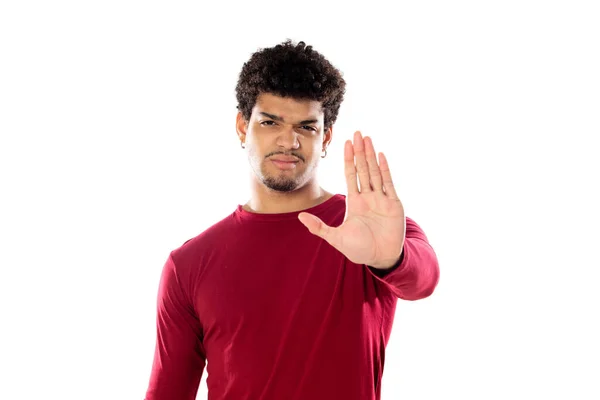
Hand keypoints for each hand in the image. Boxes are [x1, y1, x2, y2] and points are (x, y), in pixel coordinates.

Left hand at [298, 131, 405, 268]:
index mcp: (355, 201)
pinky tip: (381, 155)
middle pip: (363, 169)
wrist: (380, 258)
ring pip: (375, 172)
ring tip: (367, 138)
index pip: (350, 175)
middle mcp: (368, 197)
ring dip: (371, 155)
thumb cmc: (359, 249)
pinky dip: (384, 169)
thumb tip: (300, 216)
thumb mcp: (335, 238)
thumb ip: (318, 227)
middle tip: (357, 133)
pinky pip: (388, 183)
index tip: (346, 143)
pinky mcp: (393, 204)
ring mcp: (381, 199)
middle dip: (359, 151)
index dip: (348, 159)